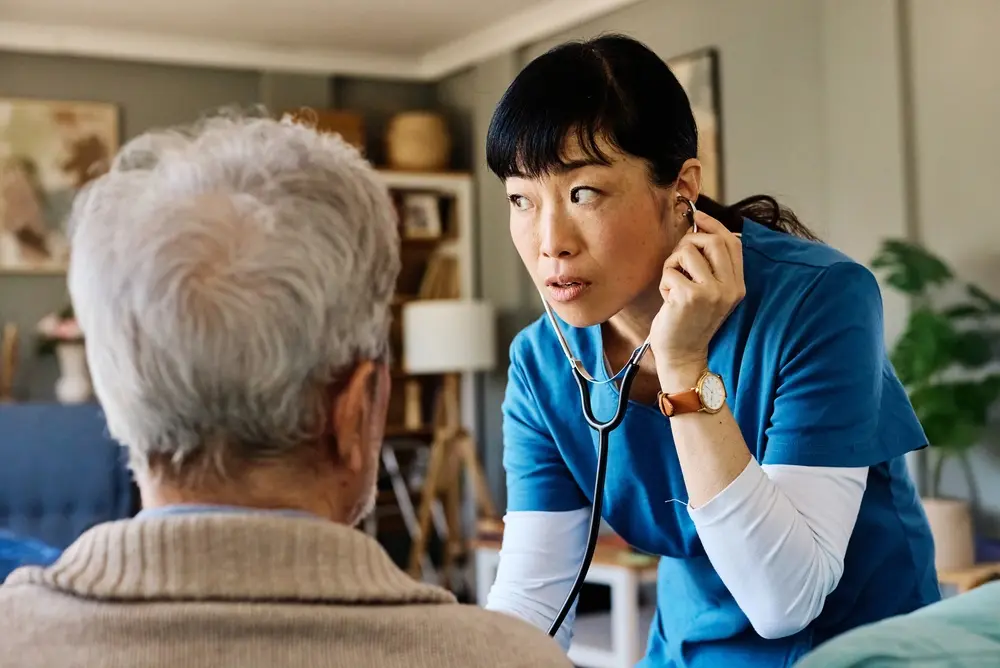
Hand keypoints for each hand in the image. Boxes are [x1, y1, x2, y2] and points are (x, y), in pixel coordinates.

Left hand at [650, 212, 744, 389]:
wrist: (683, 356)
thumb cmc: (689, 322)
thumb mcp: (710, 293)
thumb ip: (712, 266)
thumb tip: (703, 228)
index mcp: (738, 285)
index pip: (732, 242)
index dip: (713, 225)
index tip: (697, 215)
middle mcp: (730, 288)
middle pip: (712, 240)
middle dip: (688, 242)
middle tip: (677, 260)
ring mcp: (712, 292)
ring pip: (687, 252)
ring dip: (672, 265)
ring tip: (673, 286)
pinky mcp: (690, 296)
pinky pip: (670, 270)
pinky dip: (664, 282)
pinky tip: (668, 300)